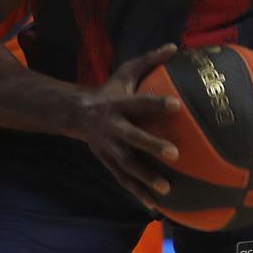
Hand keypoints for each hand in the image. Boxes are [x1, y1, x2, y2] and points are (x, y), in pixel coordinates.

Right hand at [68, 43, 181, 209]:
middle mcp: (112, 127)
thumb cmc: (109, 90)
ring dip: (145, 177)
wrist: (76, 113)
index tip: (176, 106)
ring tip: (167, 189)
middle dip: (151, 145)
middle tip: (175, 154)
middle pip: (132, 137)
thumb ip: (150, 60)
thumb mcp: (125, 72)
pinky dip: (138, 193)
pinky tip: (155, 206)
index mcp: (117, 104)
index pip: (139, 102)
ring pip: (127, 164)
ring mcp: (108, 148)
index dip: (156, 103)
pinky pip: (123, 180)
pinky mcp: (107, 162)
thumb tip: (174, 46)